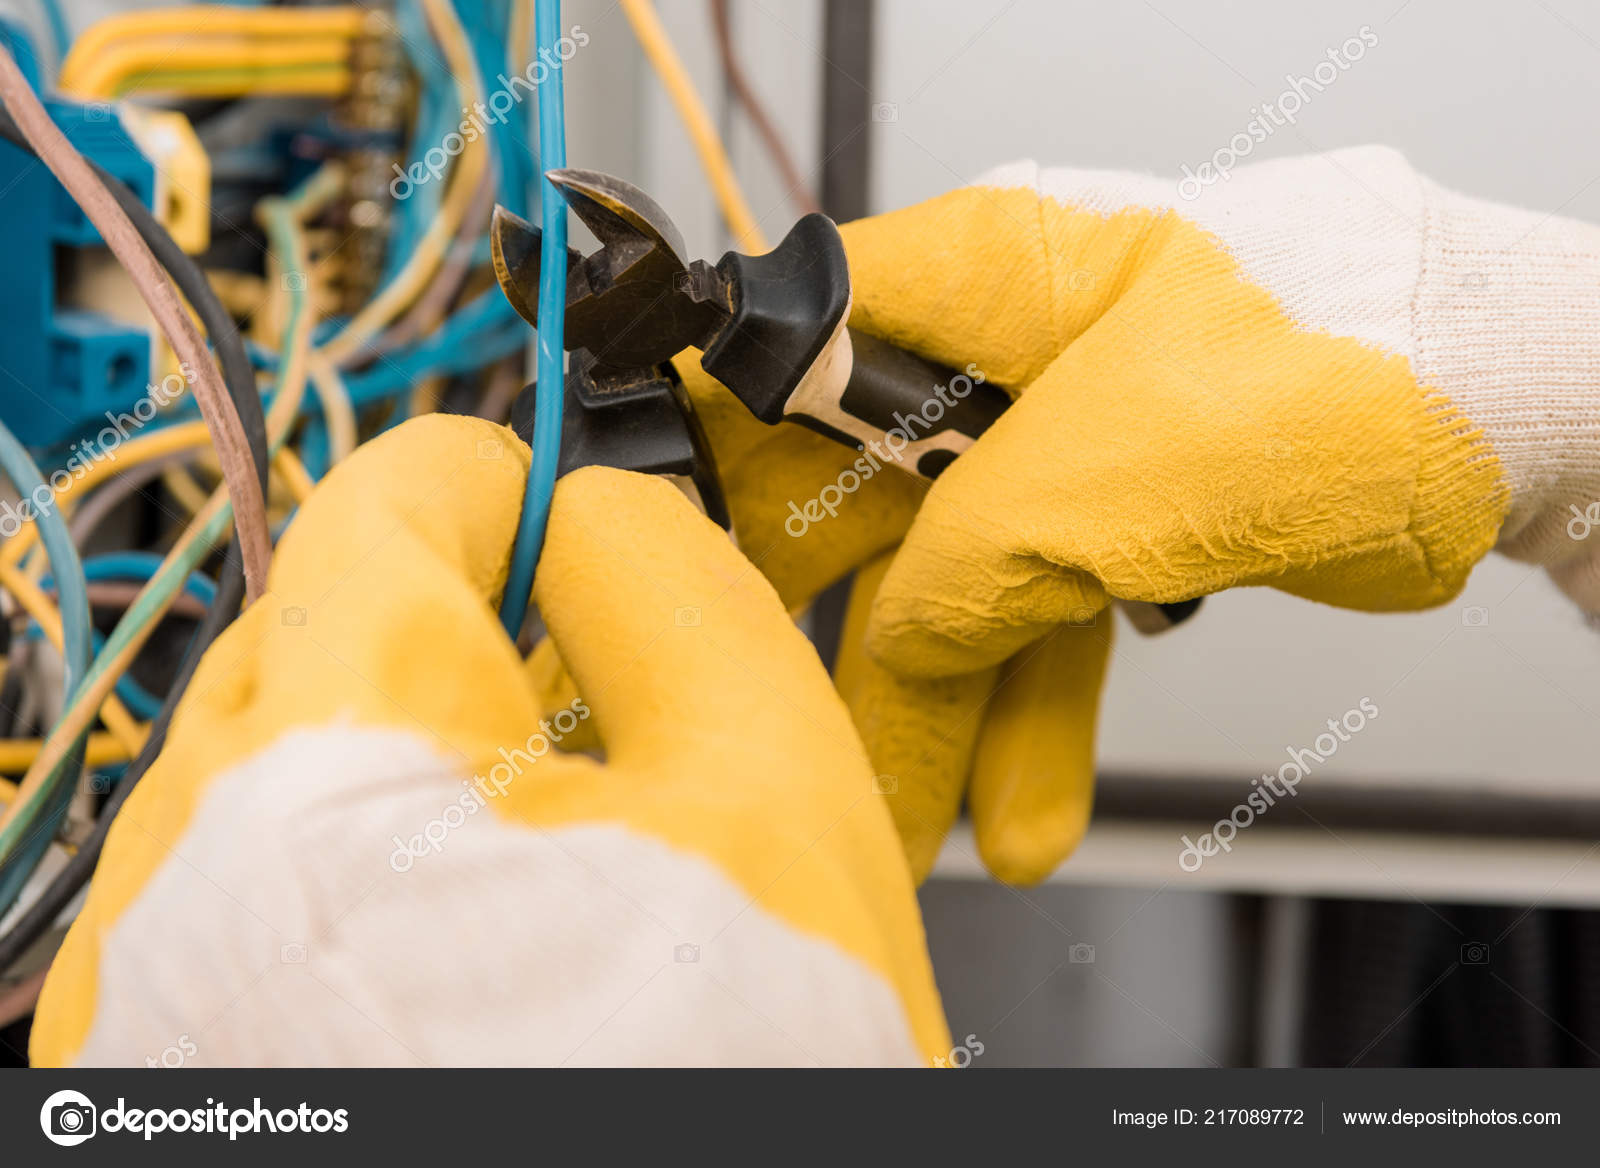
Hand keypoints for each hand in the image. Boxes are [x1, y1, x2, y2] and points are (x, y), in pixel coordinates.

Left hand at [33, 415, 947, 1066]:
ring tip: (525, 828)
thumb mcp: (771, 785)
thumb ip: (667, 584)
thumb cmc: (732, 1090)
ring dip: (387, 744)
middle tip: (572, 681)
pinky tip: (443, 921)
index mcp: (337, 774)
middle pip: (308, 623)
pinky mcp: (157, 1073)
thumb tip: (593, 515)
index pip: (382, 500)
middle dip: (444, 618)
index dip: (498, 477)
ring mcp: (152, 994)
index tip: (555, 506)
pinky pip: (224, 887)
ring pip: (260, 758)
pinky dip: (330, 858)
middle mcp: (187, 883)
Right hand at [684, 146, 1580, 884]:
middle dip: (823, 633)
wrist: (1497, 416)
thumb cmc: (1346, 359)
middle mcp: (996, 353)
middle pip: (854, 496)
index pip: (786, 347)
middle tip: (770, 728)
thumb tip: (887, 644)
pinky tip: (1016, 811)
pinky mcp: (1111, 519)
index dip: (714, 448)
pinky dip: (1028, 720)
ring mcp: (1053, 441)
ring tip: (908, 831)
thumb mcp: (1098, 479)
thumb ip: (957, 567)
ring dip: (936, 719)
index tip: (660, 549)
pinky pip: (1038, 626)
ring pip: (953, 589)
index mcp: (973, 278)